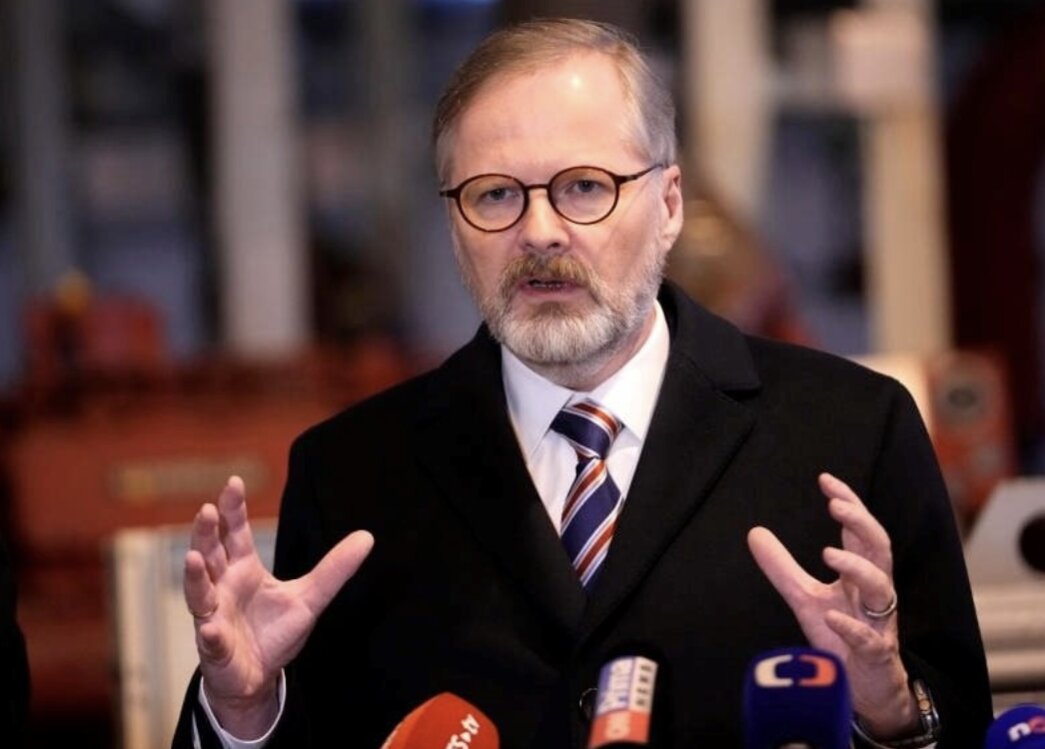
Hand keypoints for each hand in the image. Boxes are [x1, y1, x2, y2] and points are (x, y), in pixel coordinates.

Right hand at [183, 476, 373, 737]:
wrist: (259, 677)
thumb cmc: (275, 632)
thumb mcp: (310, 598)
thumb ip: (335, 569)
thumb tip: (368, 536)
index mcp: (244, 569)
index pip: (235, 533)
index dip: (233, 509)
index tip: (234, 483)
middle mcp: (222, 587)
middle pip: (210, 553)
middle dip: (206, 532)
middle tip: (206, 510)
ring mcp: (214, 616)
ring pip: (198, 591)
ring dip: (194, 575)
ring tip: (192, 557)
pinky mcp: (215, 647)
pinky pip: (210, 638)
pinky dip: (210, 633)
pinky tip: (211, 628)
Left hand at [747, 472, 917, 737]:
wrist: (865, 689)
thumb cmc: (840, 636)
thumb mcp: (805, 598)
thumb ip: (782, 567)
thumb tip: (753, 532)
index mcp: (861, 576)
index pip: (860, 533)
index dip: (849, 505)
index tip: (826, 480)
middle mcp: (875, 593)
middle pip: (880, 549)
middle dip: (861, 524)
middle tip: (835, 506)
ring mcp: (878, 623)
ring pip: (882, 589)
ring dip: (858, 569)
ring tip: (828, 554)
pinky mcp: (875, 656)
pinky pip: (870, 640)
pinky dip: (851, 629)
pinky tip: (832, 618)